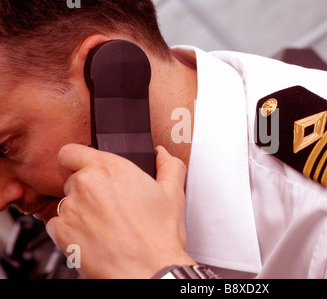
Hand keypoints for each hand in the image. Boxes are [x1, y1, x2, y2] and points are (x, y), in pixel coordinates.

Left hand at [46, 144, 195, 278]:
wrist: (150, 271)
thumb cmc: (159, 235)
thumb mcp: (174, 194)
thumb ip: (169, 166)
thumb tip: (163, 155)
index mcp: (110, 168)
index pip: (71, 151)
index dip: (77, 158)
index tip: (83, 166)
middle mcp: (86, 185)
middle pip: (73, 179)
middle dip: (88, 189)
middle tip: (109, 204)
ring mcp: (71, 209)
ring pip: (65, 203)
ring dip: (79, 210)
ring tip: (103, 224)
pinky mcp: (62, 234)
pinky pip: (56, 225)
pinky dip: (70, 230)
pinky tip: (93, 236)